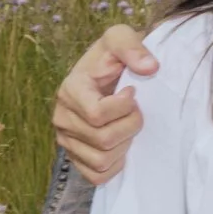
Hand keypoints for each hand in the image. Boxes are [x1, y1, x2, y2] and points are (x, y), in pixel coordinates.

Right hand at [56, 25, 154, 182]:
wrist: (106, 73)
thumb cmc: (113, 57)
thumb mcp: (121, 38)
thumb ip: (132, 47)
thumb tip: (150, 68)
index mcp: (70, 90)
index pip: (97, 114)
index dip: (124, 108)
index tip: (132, 92)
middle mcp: (62, 117)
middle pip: (102, 140)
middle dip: (130, 126)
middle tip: (135, 111)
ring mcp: (66, 141)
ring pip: (100, 161)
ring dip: (123, 146)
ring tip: (126, 126)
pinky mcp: (75, 157)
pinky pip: (96, 176)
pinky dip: (114, 165)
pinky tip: (121, 145)